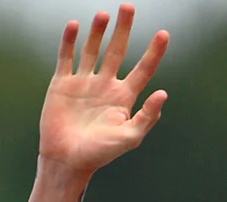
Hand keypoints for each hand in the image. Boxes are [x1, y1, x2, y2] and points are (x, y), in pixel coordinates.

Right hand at [39, 5, 168, 175]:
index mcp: (124, 97)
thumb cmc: (100, 153)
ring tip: (103, 15)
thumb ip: (147, 117)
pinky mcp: (62, 84)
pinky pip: (67, 58)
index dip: (154, 52)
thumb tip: (163, 93)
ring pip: (92, 50)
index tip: (164, 34)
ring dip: (97, 32)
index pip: (143, 68)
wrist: (67, 161)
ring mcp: (83, 83)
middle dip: (123, 29)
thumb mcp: (129, 138)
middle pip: (117, 50)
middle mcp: (105, 85)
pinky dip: (69, 42)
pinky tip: (74, 26)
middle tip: (128, 6)